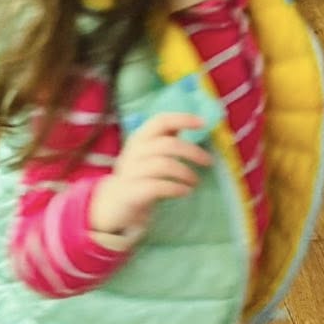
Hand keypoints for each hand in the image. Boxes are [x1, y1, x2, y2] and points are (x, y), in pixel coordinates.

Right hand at [89, 113, 211, 243]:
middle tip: (208, 161)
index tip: (203, 123)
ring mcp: (132, 172)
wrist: (114, 203)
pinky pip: (158, 187)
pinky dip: (176, 188)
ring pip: (163, 165)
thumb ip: (166, 139)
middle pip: (167, 144)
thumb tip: (189, 123)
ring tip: (195, 181)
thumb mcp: (150, 154)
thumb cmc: (139, 175)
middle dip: (192, 151)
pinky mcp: (133, 192)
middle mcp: (134, 151)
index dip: (182, 119)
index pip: (160, 121)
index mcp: (140, 138)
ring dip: (186, 173)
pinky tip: (186, 192)